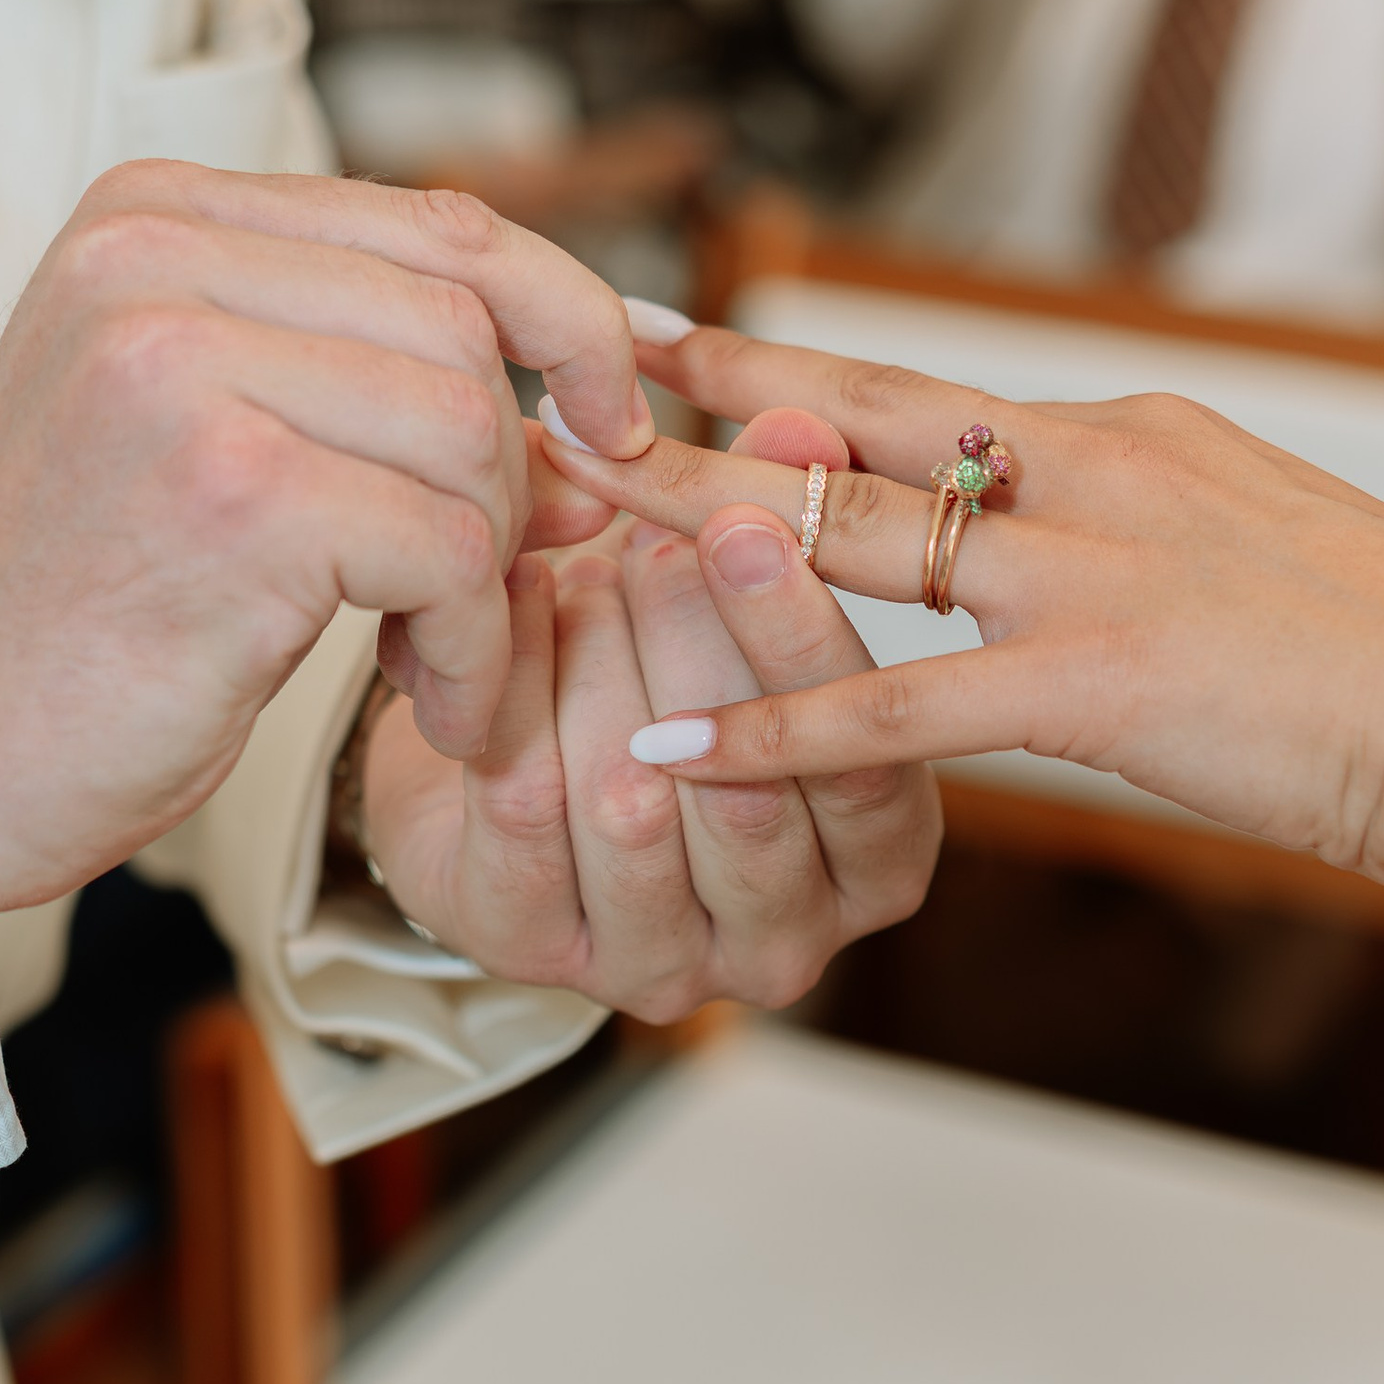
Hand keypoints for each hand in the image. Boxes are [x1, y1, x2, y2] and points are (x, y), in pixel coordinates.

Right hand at [0, 163, 655, 923]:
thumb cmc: (70, 605)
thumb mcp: (192, 422)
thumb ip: (350, 365)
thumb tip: (587, 393)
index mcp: (151, 214)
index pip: (437, 225)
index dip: (563, 318)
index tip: (610, 415)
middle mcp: (158, 259)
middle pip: (465, 329)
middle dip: (510, 473)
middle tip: (465, 591)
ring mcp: (188, 367)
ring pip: (471, 432)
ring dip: (489, 571)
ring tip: (431, 653)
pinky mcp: (236, 494)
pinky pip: (450, 547)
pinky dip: (473, 641)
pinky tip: (426, 695)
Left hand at [362, 410, 941, 1015]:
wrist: (504, 780)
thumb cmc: (657, 685)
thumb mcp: (734, 605)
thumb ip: (779, 517)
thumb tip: (805, 420)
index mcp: (879, 860)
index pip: (865, 765)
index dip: (799, 642)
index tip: (744, 527)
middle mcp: (788, 940)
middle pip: (750, 798)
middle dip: (688, 647)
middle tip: (650, 537)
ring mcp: (663, 963)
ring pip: (633, 809)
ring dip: (597, 667)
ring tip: (579, 571)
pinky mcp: (537, 952)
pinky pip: (524, 818)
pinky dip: (513, 693)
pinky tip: (509, 611)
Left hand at [533, 319, 1383, 917]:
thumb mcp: (1260, 546)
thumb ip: (1146, 529)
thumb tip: (1072, 533)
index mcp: (1130, 433)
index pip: (918, 387)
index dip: (779, 365)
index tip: (666, 337)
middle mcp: (1093, 470)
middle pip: (851, 426)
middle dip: (693, 409)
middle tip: (557, 383)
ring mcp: (1091, 570)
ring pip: (850, 537)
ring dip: (695, 532)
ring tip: (566, 522)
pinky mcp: (1097, 683)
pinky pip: (901, 708)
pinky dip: (777, 727)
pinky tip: (676, 746)